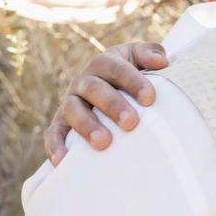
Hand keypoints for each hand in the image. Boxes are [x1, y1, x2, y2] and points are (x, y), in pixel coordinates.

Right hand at [44, 42, 169, 165]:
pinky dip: (55, 146)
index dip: (133, 82)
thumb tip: (162, 62)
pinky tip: (62, 161)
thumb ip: (150, 54)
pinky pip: (54, 133)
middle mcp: (84, 81)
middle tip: (131, 122)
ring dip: (87, 126)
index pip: (117, 68)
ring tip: (103, 143)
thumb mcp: (139, 59)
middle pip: (94, 89)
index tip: (150, 99)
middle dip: (112, 105)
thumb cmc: (131, 77)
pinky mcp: (60, 123)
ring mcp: (70, 102)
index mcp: (104, 63)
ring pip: (73, 110)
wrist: (109, 91)